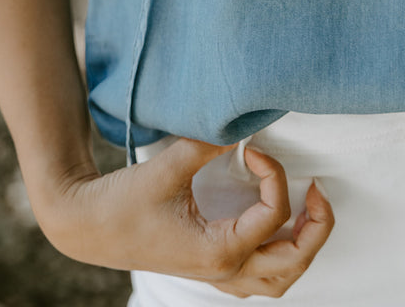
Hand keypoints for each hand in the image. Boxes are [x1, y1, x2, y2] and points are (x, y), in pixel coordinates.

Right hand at [35, 139, 333, 296]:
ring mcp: (217, 275)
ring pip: (281, 279)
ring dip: (303, 247)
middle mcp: (224, 271)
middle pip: (293, 262)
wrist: (87, 226)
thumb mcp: (169, 166)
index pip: (273, 216)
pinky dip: (281, 256)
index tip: (253, 149)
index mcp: (218, 251)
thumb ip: (209, 144)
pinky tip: (279, 226)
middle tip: (317, 188)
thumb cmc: (123, 201)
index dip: (274, 174)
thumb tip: (242, 125)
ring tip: (309, 210)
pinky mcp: (210, 268)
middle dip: (316, 227)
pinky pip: (261, 276)